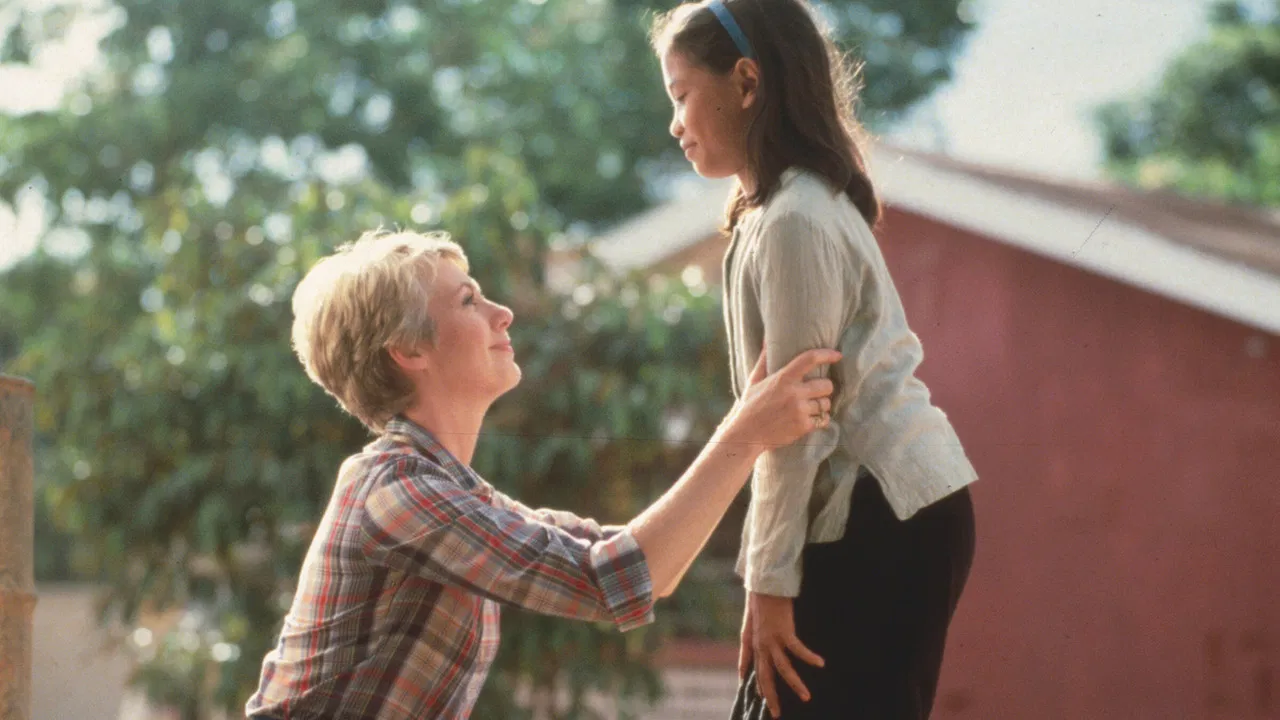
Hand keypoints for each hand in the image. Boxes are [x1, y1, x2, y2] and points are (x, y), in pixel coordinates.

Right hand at [729, 347, 839, 450]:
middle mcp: (794, 393)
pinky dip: (820, 420)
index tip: (837, 355)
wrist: (746, 435)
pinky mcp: (803, 426)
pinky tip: (811, 419)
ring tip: (811, 406)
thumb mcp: (754, 381)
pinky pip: (824, 420)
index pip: (809, 359)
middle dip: (824, 388)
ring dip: (822, 405)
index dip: (826, 354)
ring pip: (826, 404)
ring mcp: (800, 410)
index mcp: (783, 378)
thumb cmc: (750, 406)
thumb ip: (764, 360)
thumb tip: (766, 340)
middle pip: (827, 385)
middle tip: (817, 391)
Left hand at [745, 592, 823, 717]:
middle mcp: (760, 644)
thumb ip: (753, 633)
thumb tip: (755, 642)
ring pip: (783, 669)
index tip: (761, 699)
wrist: (764, 582)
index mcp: (752, 641)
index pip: (753, 669)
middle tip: (777, 713)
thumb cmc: (760, 598)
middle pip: (765, 676)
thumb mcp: (752, 617)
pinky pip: (797, 650)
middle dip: (771, 697)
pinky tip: (820, 663)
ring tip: (806, 697)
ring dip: (795, 684)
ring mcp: (771, 639)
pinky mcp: (784, 631)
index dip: (756, 685)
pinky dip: (809, 658)